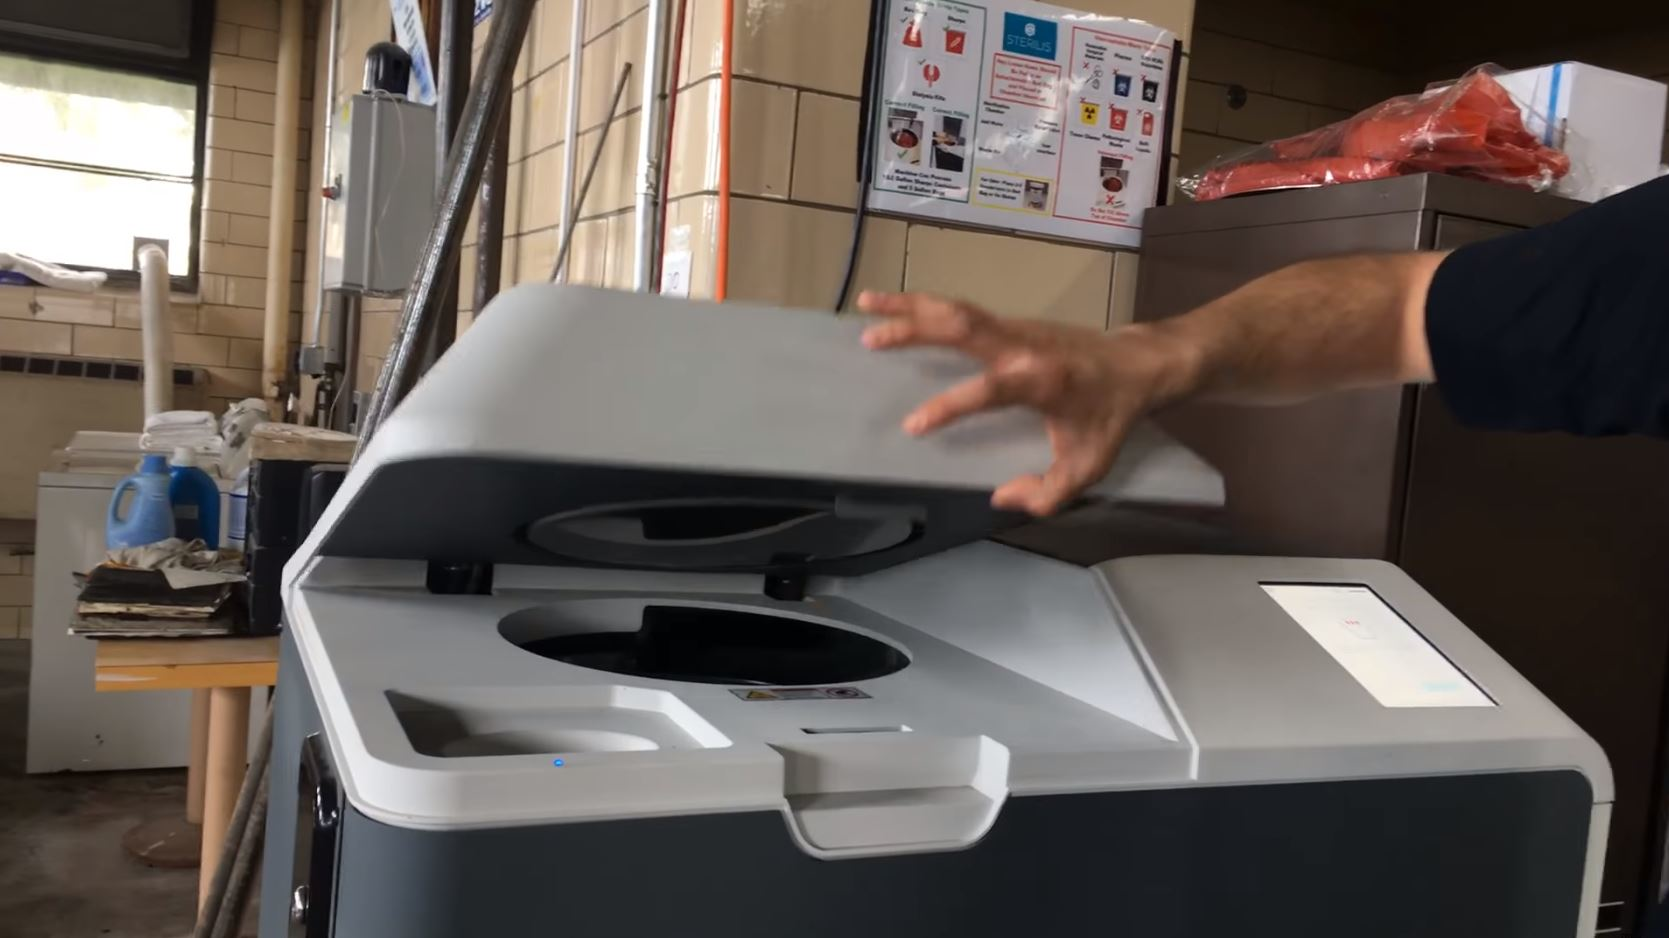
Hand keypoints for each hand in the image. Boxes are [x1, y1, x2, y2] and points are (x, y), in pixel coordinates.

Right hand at [858, 291, 1196, 515]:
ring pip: (957, 308)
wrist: (1137, 364)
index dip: (950, 405)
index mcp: (1042, 380)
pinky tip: (896, 307)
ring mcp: (1015, 327)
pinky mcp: (1010, 321)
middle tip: (870, 341)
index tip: (913, 425)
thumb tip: (999, 497)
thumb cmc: (1110, 415)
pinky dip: (927, 305)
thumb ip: (1047, 493)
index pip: (989, 390)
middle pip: (963, 327)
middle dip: (914, 330)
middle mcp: (1023, 345)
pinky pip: (963, 310)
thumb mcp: (1089, 466)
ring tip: (865, 303)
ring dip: (910, 305)